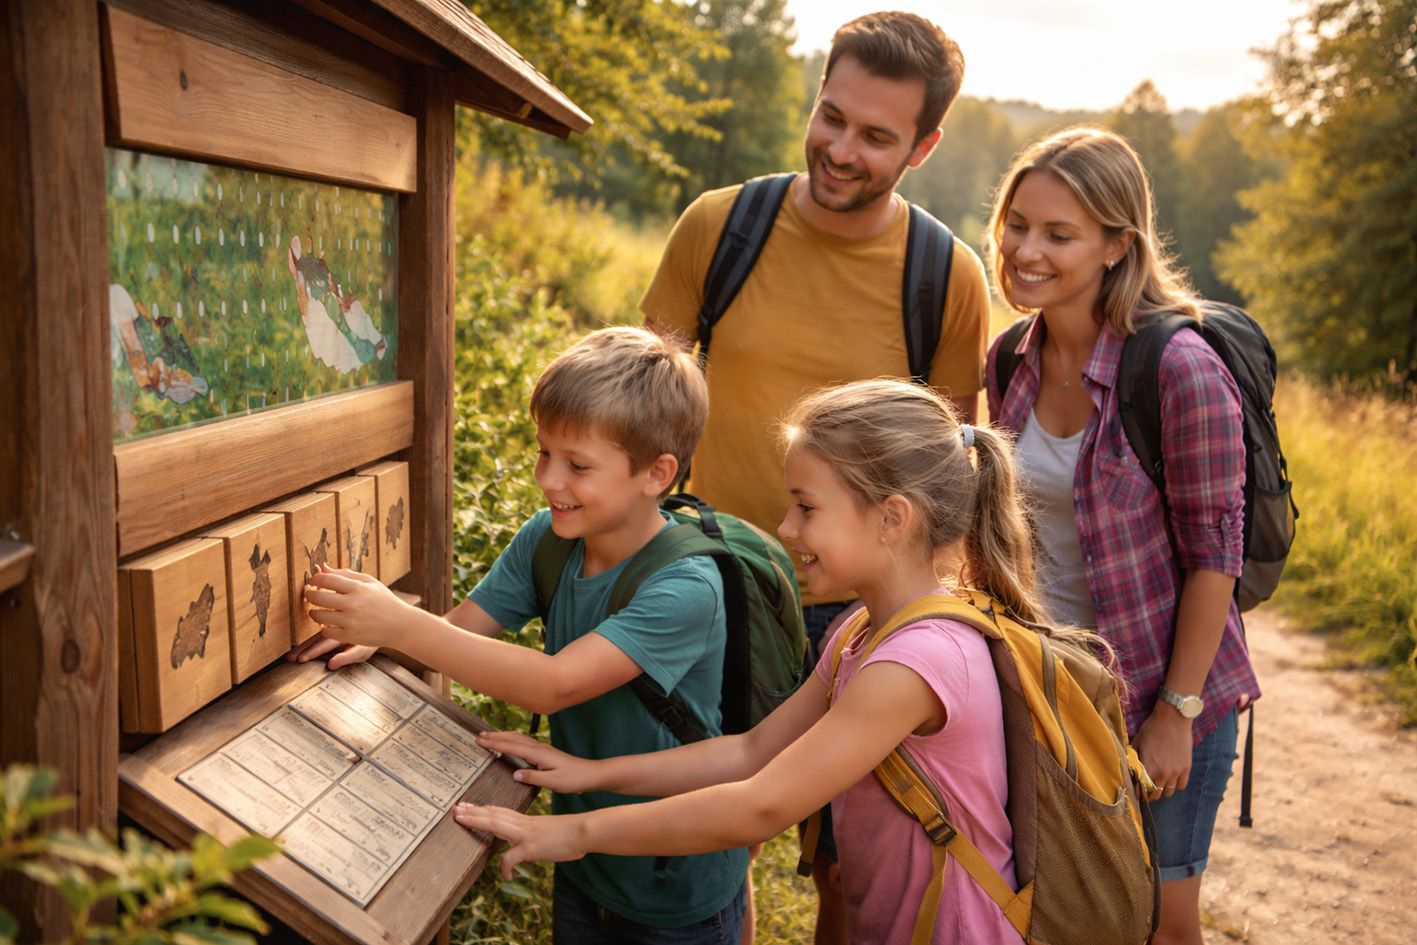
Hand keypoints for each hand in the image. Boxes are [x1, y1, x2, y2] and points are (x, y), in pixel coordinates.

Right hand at [287, 632, 378, 669]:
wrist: (376, 623)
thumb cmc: (369, 641)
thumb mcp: (362, 651)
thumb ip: (346, 657)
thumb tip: (330, 665)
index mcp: (345, 634)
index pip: (326, 644)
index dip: (313, 652)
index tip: (301, 659)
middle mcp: (336, 628)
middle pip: (316, 640)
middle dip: (303, 649)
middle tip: (290, 658)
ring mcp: (332, 626)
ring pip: (314, 636)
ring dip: (302, 646)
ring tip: (289, 656)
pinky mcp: (330, 625)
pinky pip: (316, 633)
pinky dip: (307, 640)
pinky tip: (296, 647)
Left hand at [303, 566, 410, 648]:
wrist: (401, 625)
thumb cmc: (383, 600)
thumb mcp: (369, 582)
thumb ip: (345, 574)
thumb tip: (322, 568)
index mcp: (358, 587)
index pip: (326, 579)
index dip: (315, 579)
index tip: (314, 581)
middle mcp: (353, 604)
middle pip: (317, 597)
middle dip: (309, 594)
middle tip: (310, 594)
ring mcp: (351, 621)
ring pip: (318, 615)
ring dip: (313, 612)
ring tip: (317, 610)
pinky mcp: (350, 636)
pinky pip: (325, 631)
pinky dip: (323, 627)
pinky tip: (328, 623)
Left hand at [452, 805, 586, 879]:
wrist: (584, 831)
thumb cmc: (571, 833)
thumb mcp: (548, 831)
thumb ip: (535, 836)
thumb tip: (528, 847)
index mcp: (527, 821)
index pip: (501, 812)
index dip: (484, 809)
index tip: (469, 806)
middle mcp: (523, 824)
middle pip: (493, 815)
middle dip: (473, 812)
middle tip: (455, 808)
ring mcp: (526, 834)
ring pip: (496, 825)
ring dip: (476, 821)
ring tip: (460, 819)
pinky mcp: (531, 847)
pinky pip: (510, 857)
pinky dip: (504, 867)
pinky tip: (506, 876)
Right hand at [475, 731, 599, 793]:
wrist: (590, 774)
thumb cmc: (573, 779)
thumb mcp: (552, 782)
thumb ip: (532, 777)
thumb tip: (514, 774)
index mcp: (538, 754)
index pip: (512, 746)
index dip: (495, 743)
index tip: (480, 740)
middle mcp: (539, 748)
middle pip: (513, 739)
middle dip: (495, 737)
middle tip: (478, 736)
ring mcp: (542, 749)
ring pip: (518, 739)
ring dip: (503, 737)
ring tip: (489, 737)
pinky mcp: (545, 753)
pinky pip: (524, 744)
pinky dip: (512, 741)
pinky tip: (510, 744)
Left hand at [1133, 706, 1193, 801]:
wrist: (1173, 718)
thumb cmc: (1152, 728)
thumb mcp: (1137, 741)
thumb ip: (1133, 758)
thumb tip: (1128, 769)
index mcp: (1148, 767)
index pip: (1141, 790)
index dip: (1138, 793)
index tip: (1136, 792)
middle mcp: (1163, 773)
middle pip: (1155, 795)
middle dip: (1149, 794)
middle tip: (1146, 790)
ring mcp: (1176, 771)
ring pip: (1168, 793)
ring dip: (1162, 790)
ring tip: (1158, 785)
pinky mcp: (1186, 768)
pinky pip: (1181, 786)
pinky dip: (1175, 785)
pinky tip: (1170, 779)